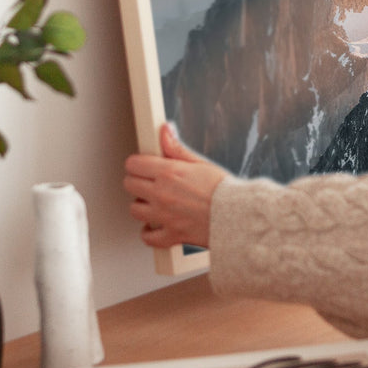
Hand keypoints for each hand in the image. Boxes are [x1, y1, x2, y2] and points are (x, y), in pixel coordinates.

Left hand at [123, 122, 227, 249]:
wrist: (238, 216)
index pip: (134, 164)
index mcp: (169, 173)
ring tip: (154, 202)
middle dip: (137, 181)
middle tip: (149, 182)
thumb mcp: (200, 163)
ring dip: (142, 206)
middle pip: (129, 185)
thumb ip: (177, 148)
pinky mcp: (170, 235)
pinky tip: (155, 225)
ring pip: (134, 210)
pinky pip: (147, 237)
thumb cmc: (224, 190)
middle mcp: (162, 194)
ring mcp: (164, 216)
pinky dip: (149, 232)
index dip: (138, 163)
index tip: (143, 165)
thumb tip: (165, 131)